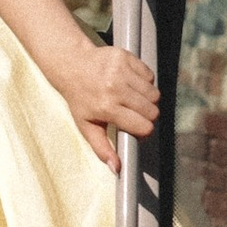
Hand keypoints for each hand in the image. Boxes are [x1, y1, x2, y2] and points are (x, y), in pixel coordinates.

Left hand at [64, 40, 159, 167]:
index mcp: (106, 108)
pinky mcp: (126, 57)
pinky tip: (130, 83)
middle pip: (153, 110)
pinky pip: (150, 75)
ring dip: (147, 99)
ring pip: (154, 93)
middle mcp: (114, 88)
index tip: (135, 127)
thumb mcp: (86, 126)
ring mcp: (121, 71)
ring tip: (131, 98)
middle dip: (147, 115)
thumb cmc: (80, 99)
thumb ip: (102, 148)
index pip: (144, 126)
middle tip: (133, 113)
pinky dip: (145, 81)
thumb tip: (116, 169)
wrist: (71, 65)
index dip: (143, 130)